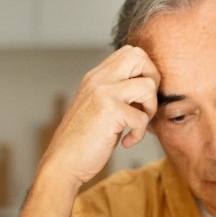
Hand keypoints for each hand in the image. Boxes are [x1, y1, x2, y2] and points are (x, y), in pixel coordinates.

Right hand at [38, 45, 160, 189]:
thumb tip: (149, 88)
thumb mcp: (99, 107)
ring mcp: (102, 93)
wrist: (62, 163)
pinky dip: (139, 134)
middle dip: (153, 80)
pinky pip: (142, 117)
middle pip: (140, 56)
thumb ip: (118, 93)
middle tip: (145, 105)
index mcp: (96, 77)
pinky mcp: (109, 111)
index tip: (141, 97)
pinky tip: (126, 142)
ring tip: (136, 125)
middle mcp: (98, 79)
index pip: (131, 53)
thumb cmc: (83, 140)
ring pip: (148, 86)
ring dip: (150, 110)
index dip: (146, 72)